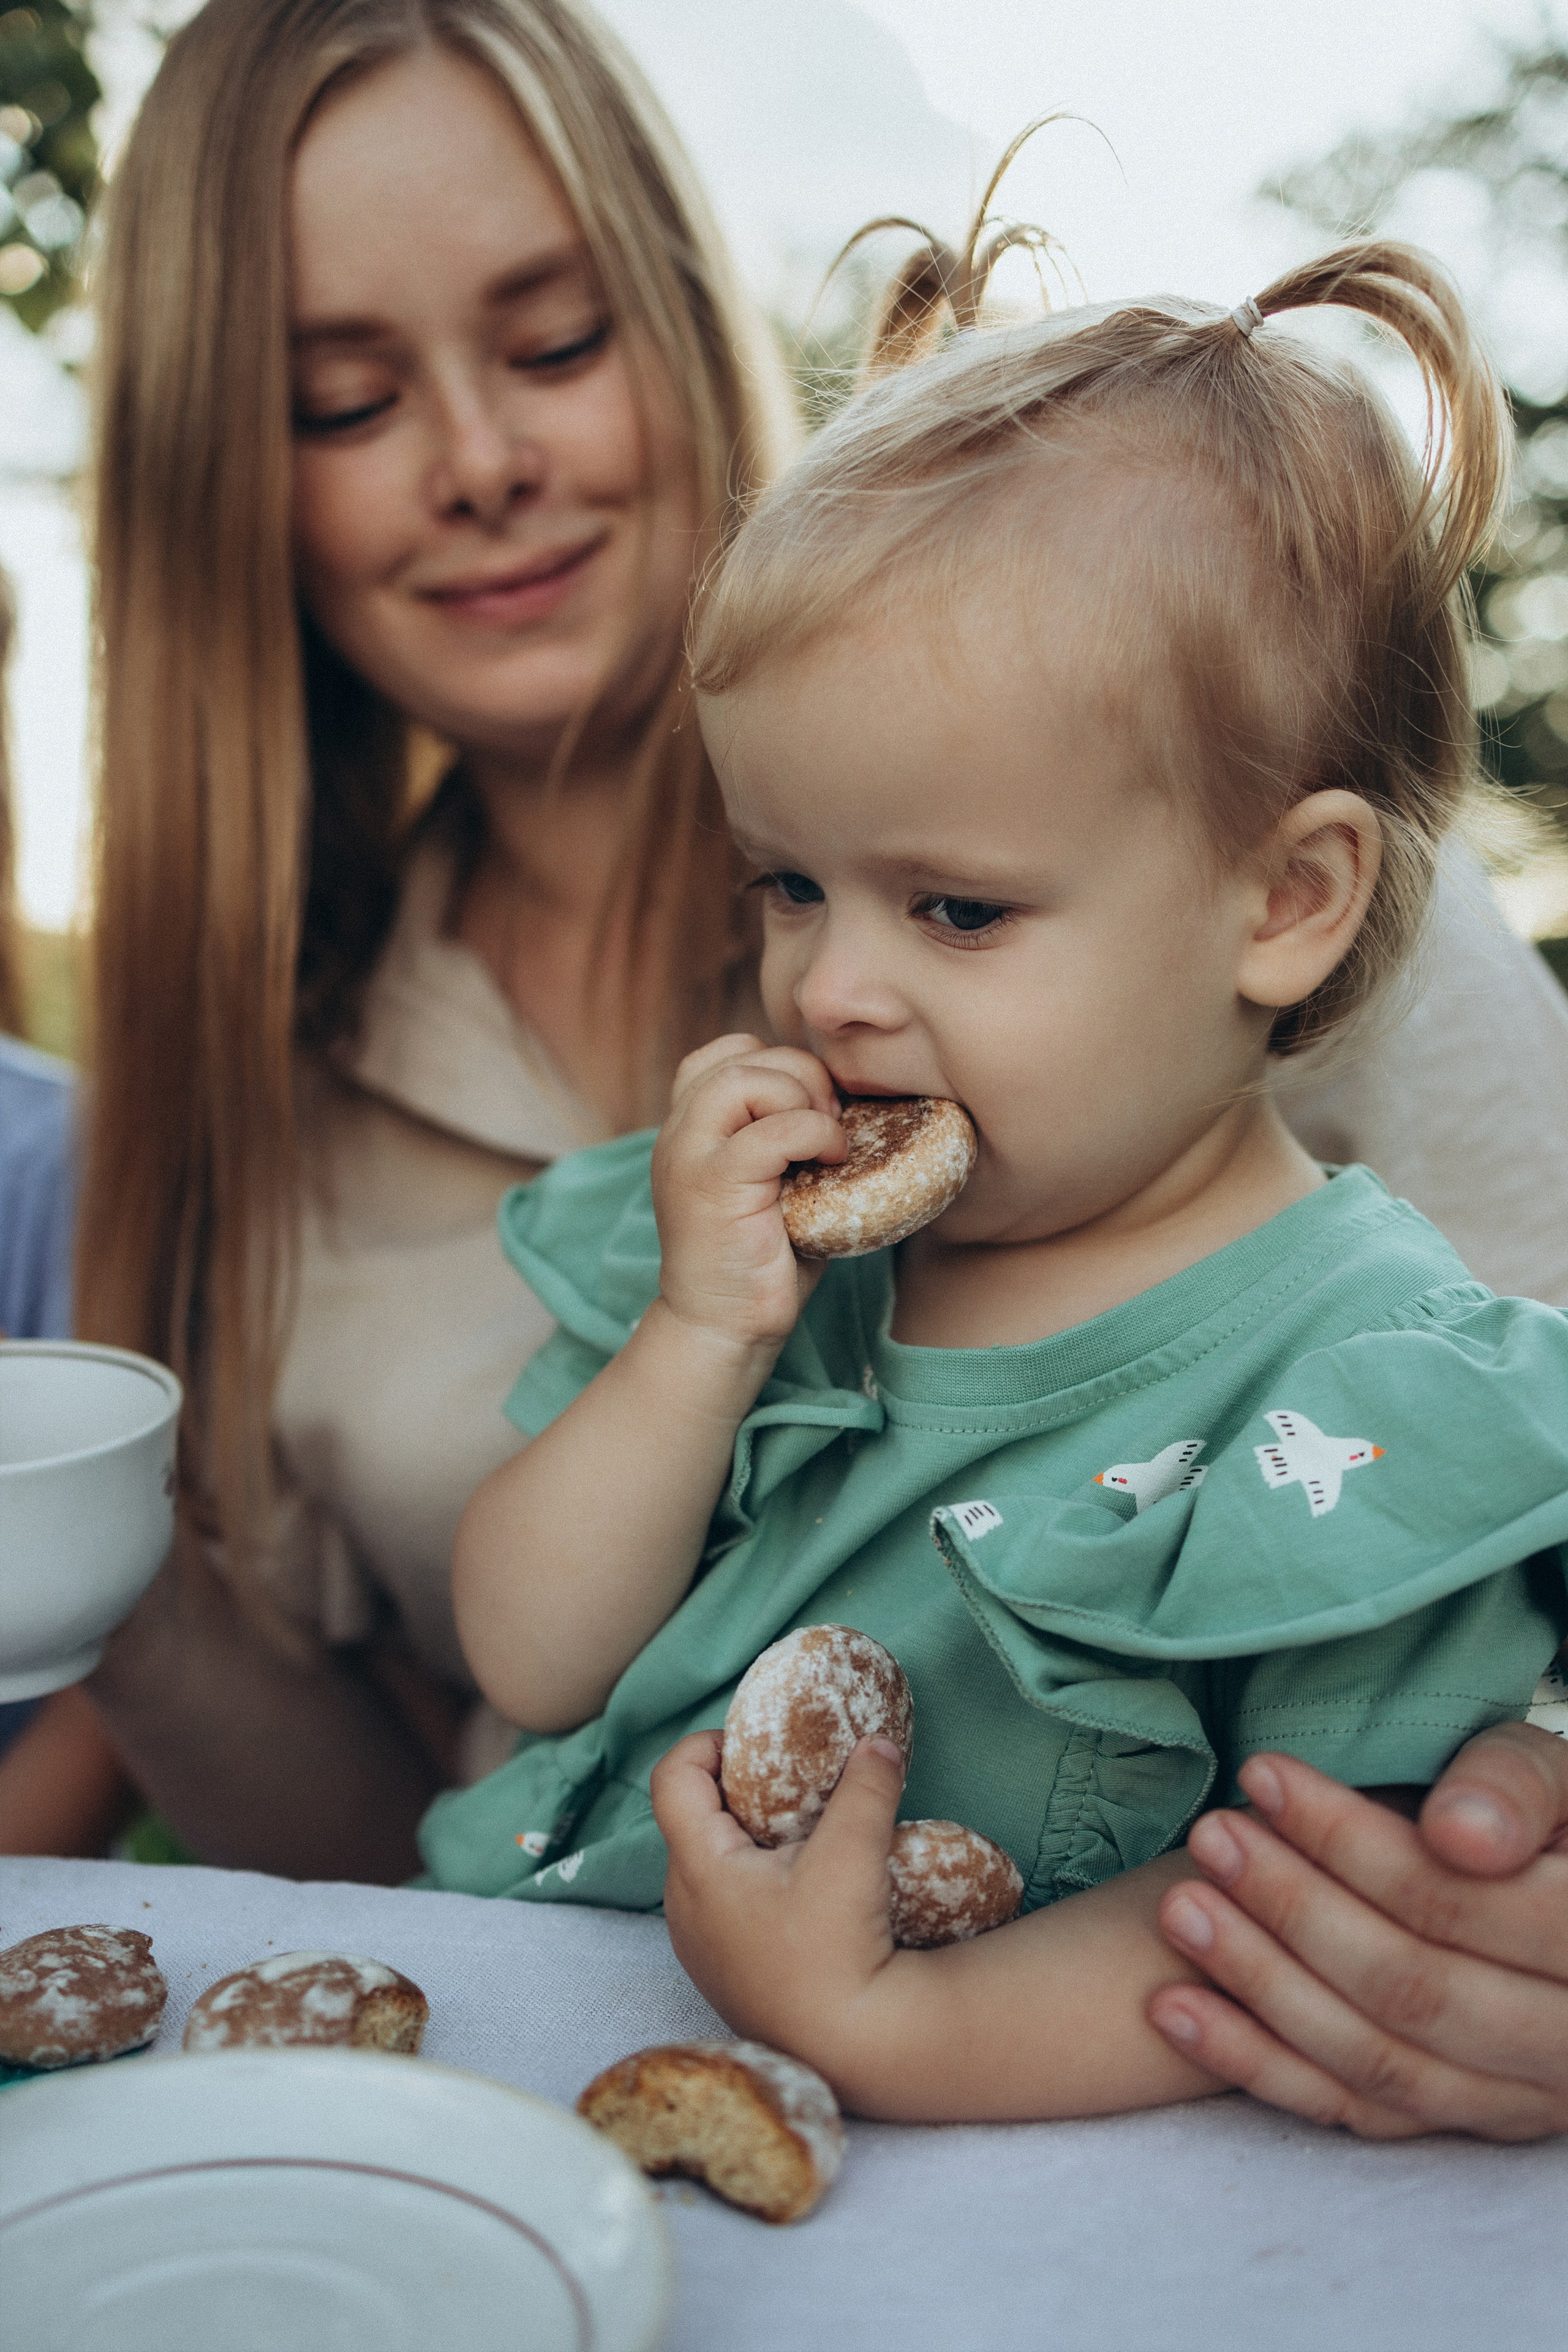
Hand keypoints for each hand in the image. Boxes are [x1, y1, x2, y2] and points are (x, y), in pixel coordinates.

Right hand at [650, 1036, 843, 1353]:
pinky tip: (832, 1161)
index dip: (778, 1064)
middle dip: (801, 1075)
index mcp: (690, 1128)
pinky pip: (772, 1131)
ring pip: (744, 1077)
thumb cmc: (761, 1259)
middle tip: (830, 1124)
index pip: (725, 1052)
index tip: (813, 1109)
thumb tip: (851, 1099)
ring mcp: (689, 1156)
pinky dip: (815, 1134)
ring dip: (802, 1099)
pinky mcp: (712, 1186)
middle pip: (739, 1054)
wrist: (724, 1329)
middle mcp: (679, 1133)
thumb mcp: (771, 1181)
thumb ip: (784, 1134)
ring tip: (827, 1142)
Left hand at [652, 1727, 911, 2089]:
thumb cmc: (835, 1953)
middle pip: (690, 1819)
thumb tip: (878, 1743)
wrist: (843, 2050)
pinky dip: (748, 1881)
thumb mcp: (854, 1858)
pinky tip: (798, 1893)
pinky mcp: (719, 1971)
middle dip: (735, 1791)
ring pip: (705, 1864)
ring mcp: (697, 1944)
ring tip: (799, 1840)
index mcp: (699, 1868)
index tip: (752, 1744)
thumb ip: (866, 1791)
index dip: (706, 1745)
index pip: (672, 1777)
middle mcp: (683, 1905)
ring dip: (743, 1839)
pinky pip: (718, 1904)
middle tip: (789, 1787)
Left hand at [1148, 1731, 1567, 2139]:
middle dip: (1294, 1909)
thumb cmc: (1544, 1818)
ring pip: (1376, 2059)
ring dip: (1262, 1985)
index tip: (1262, 1775)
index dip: (1351, 1841)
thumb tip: (1459, 1836)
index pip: (1454, 1905)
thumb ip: (1515, 1788)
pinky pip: (1351, 2110)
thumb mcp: (1554, 1776)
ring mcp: (1517, 2102)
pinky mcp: (1458, 2123)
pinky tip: (1175, 2012)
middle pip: (1410, 1990)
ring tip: (1179, 1907)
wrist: (1560, 1901)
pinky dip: (1256, 2065)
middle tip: (1210, 1836)